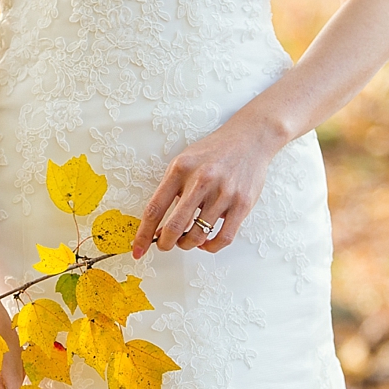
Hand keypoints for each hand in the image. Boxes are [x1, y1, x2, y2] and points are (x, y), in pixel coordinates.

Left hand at [132, 118, 281, 256]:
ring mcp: (223, 193)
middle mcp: (201, 180)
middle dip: (166, 244)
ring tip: (188, 240)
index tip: (138, 250)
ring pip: (198, 235)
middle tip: (165, 245)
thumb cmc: (214, 153)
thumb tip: (160, 227)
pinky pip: (223, 237)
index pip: (155, 208)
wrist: (249, 138)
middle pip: (175, 226)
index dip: (143, 234)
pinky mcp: (242, 203)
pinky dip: (211, 246)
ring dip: (188, 244)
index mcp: (180, 169)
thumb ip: (172, 191)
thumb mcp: (185, 163)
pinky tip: (206, 242)